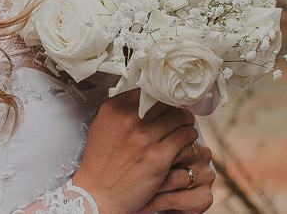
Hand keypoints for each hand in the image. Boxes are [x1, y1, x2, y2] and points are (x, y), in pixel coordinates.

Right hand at [72, 90, 198, 213]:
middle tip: (179, 116)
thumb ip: (122, 110)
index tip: (167, 103)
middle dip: (175, 109)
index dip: (161, 97)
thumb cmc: (100, 163)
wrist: (97, 194)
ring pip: (179, 118)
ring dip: (186, 122)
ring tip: (186, 127)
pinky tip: (188, 140)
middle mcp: (130, 119)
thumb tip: (146, 98)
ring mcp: (145, 138)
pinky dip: (189, 136)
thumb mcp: (103, 126)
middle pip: (166, 103)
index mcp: (115, 108)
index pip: (149, 91)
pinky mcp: (159, 156)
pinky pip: (185, 136)